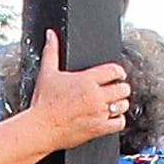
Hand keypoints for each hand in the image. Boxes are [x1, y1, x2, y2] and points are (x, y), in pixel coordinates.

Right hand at [18, 47, 132, 149]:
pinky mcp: (99, 128)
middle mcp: (95, 95)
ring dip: (120, 103)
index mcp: (86, 79)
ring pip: (123, 105)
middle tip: (115, 89)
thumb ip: (51, 51)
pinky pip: (120, 122)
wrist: (40, 128)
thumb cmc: (43, 103)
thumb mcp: (47, 73)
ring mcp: (99, 112)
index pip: (114, 70)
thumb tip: (50, 34)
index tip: (117, 75)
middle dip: (120, 88)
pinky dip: (118, 120)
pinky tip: (111, 118)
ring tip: (112, 103)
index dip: (118, 71)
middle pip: (123, 88)